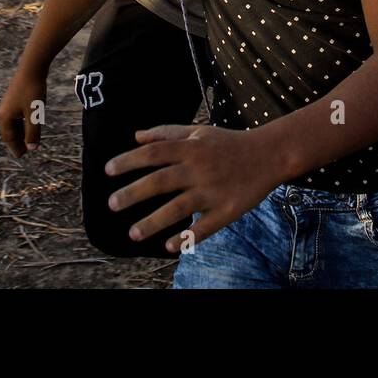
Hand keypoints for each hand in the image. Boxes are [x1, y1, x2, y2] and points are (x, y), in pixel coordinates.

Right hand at [0, 68, 47, 156]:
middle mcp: (4, 111)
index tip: (22, 156)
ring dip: (20, 132)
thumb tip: (32, 149)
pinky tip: (29, 124)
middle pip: (9, 131)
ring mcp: (8, 104)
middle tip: (25, 151)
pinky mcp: (14, 98)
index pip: (9, 138)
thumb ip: (33, 132)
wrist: (32, 68)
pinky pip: (16, 115)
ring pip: (13, 123)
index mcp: (5, 117)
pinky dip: (21, 123)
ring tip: (27, 140)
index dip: (16, 147)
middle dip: (17, 141)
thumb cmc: (33, 91)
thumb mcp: (34, 114)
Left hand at [105, 124, 282, 251]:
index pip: (154, 152)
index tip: (108, 171)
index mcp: (192, 148)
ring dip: (153, 221)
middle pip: (161, 181)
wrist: (270, 154)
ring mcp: (214, 191)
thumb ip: (167, 133)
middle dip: (134, 193)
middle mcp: (200, 168)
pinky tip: (168, 246)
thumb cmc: (229, 143)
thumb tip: (135, 137)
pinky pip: (204, 227)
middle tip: (111, 204)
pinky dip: (186, 238)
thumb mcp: (199, 132)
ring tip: (132, 234)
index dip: (129, 160)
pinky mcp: (228, 210)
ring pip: (179, 208)